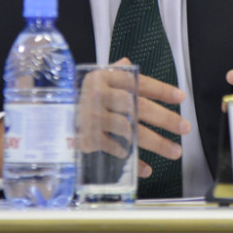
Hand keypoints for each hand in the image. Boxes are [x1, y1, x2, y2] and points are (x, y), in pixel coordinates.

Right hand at [78, 58, 189, 178]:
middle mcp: (98, 96)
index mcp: (104, 79)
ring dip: (155, 142)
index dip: (160, 90)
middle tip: (184, 128)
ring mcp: (92, 118)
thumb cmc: (80, 97)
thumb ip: (114, 73)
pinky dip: (131, 160)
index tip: (180, 97)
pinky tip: (146, 168)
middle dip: (164, 118)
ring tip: (175, 151)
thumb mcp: (94, 80)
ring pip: (129, 131)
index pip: (137, 82)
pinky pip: (114, 150)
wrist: (47, 116)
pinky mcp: (87, 138)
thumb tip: (129, 64)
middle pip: (137, 107)